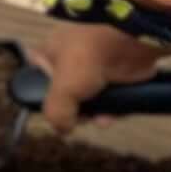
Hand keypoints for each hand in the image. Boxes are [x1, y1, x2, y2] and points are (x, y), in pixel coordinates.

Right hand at [21, 21, 158, 136]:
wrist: (132, 43)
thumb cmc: (90, 55)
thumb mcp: (62, 89)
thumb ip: (56, 114)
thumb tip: (64, 129)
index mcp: (52, 51)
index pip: (38, 75)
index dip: (41, 94)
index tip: (51, 109)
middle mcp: (74, 58)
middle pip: (67, 95)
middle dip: (74, 111)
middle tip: (78, 116)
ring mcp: (98, 67)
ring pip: (91, 100)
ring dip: (95, 114)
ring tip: (99, 118)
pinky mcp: (120, 76)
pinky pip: (112, 100)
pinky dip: (112, 110)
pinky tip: (110, 116)